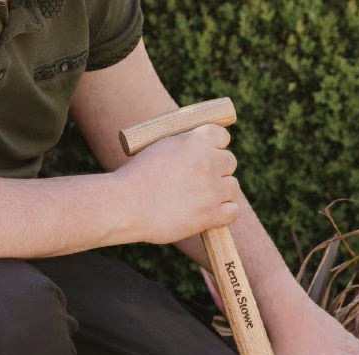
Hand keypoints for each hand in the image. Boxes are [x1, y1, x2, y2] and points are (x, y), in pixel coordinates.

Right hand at [115, 124, 238, 243]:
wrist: (125, 205)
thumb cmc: (136, 177)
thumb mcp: (160, 147)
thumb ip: (185, 146)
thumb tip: (204, 150)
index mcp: (195, 140)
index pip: (222, 136)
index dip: (215, 147)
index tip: (206, 156)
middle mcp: (208, 161)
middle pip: (230, 162)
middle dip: (218, 170)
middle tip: (200, 181)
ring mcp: (212, 189)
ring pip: (232, 186)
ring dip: (220, 192)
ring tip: (200, 198)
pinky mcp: (212, 214)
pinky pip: (233, 210)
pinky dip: (224, 213)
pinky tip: (209, 213)